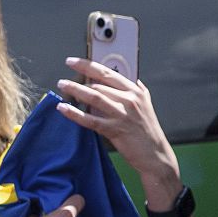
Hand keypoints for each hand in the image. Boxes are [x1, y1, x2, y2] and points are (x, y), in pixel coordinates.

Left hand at [56, 57, 178, 192]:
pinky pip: (90, 119)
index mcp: (135, 91)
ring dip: (75, 90)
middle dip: (77, 81)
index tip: (72, 62)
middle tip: (63, 82)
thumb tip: (133, 80)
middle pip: (98, 84)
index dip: (87, 65)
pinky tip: (63, 108)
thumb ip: (138, 91)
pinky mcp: (115, 129)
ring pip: (94, 97)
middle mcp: (129, 100)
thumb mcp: (147, 105)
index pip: (108, 73)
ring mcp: (122, 115)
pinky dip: (75, 113)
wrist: (155, 155)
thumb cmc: (148, 132)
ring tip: (62, 86)